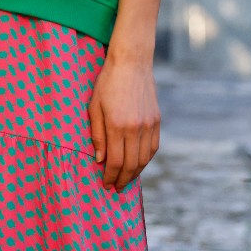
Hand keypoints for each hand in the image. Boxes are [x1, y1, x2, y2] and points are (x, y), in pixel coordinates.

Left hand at [88, 49, 159, 190]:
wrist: (131, 63)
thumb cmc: (107, 83)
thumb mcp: (94, 107)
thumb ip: (97, 135)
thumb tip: (100, 159)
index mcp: (117, 125)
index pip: (116, 161)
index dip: (110, 176)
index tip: (105, 184)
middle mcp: (135, 128)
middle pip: (131, 164)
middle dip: (123, 179)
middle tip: (115, 188)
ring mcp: (149, 124)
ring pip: (145, 158)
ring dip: (136, 172)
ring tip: (126, 179)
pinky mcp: (156, 120)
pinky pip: (153, 147)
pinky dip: (146, 159)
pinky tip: (138, 164)